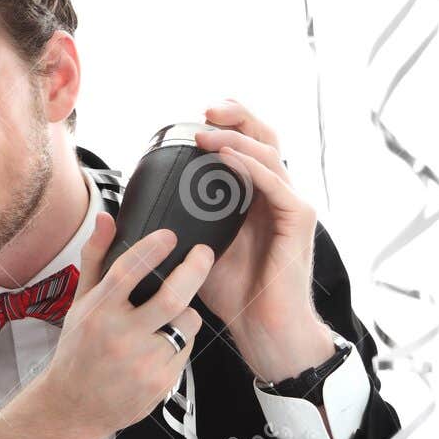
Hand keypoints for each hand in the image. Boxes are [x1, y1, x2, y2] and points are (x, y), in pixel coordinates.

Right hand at [40, 211, 213, 438]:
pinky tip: (159, 346)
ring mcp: (143, 362)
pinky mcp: (161, 382)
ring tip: (168, 317)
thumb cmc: (78, 350)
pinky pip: (186, 349)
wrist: (75, 407)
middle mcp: (121, 336)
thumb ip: (95, 258)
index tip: (170, 235)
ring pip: (187, 322)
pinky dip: (179, 341)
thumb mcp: (80, 303)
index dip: (153, 247)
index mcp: (99, 312)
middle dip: (195, 270)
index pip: (128, 271)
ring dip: (185, 313)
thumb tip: (106, 218)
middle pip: (172, 297)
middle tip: (203, 254)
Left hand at [191, 99, 335, 380]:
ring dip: (235, 138)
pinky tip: (226, 156)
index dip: (225, 125)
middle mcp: (275, 193)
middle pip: (262, 136)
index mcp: (254, 196)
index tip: (192, 120)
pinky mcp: (299, 219)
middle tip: (204, 110)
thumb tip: (139, 209)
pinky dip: (249, 166)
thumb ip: (182, 223)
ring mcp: (290, 204)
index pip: (245, 145)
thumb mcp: (197, 249)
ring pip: (268, 152)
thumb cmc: (234, 294)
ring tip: (205, 134)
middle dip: (235, 115)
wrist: (263, 329)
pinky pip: (275, 183)